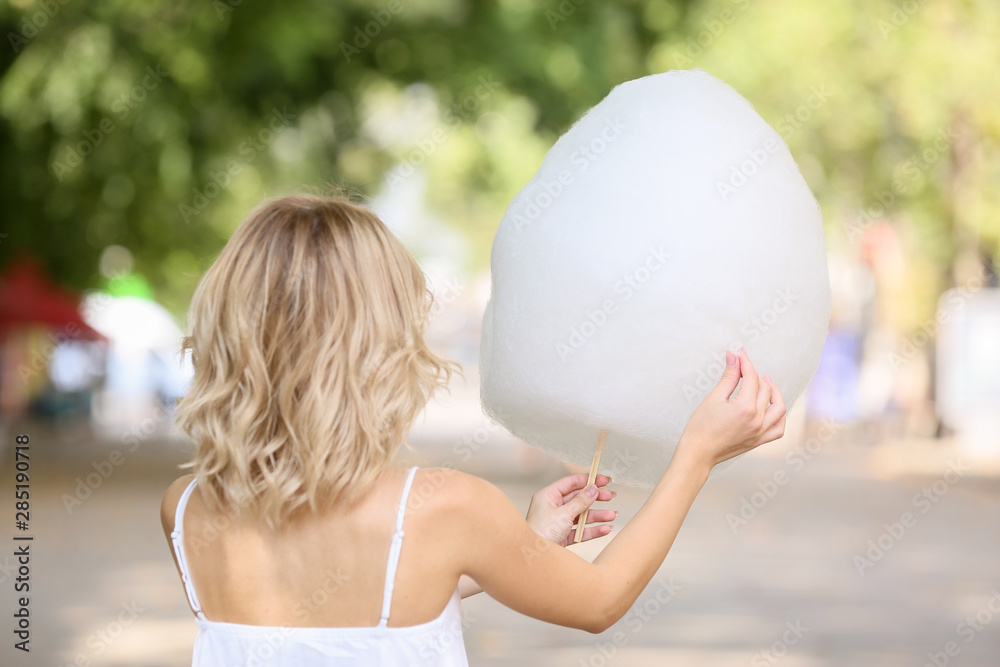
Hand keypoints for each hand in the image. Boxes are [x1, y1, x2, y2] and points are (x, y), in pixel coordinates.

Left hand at [526, 473, 616, 545]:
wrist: (535, 558)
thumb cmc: (540, 533)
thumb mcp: (563, 514)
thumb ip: (580, 501)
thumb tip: (592, 489)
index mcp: (547, 497)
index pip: (570, 483)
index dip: (587, 480)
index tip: (603, 480)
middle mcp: (552, 508)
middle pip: (578, 499)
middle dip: (595, 498)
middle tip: (610, 495)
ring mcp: (558, 523)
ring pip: (582, 516)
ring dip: (598, 515)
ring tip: (612, 515)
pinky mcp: (562, 536)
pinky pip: (581, 530)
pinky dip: (593, 530)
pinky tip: (605, 528)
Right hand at [674, 348, 786, 471]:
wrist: (698, 453)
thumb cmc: (701, 427)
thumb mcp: (714, 398)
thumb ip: (729, 377)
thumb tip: (734, 358)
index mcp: (745, 408)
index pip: (751, 378)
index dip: (746, 363)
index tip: (740, 354)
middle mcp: (758, 420)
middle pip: (765, 389)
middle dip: (755, 374)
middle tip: (743, 367)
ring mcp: (761, 432)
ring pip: (779, 407)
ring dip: (774, 392)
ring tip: (765, 383)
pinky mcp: (759, 441)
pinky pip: (779, 428)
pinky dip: (779, 415)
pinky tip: (772, 407)